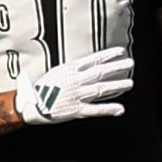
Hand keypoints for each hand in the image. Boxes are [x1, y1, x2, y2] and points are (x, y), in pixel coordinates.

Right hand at [12, 46, 131, 127]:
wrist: (31, 104)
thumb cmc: (43, 87)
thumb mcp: (57, 72)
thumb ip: (73, 70)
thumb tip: (89, 65)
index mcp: (69, 70)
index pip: (92, 60)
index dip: (108, 55)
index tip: (121, 51)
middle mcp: (74, 81)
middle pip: (99, 72)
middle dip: (116, 67)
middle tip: (130, 63)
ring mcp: (76, 95)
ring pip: (100, 89)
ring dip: (116, 86)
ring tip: (130, 83)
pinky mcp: (76, 110)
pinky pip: (95, 109)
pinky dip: (108, 109)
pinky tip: (120, 109)